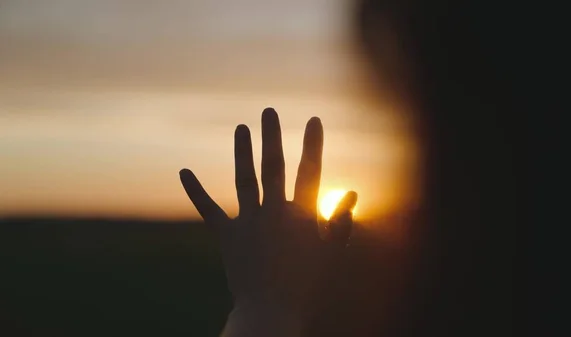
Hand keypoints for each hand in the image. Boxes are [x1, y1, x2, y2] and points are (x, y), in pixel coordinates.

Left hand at [179, 108, 356, 335]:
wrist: (271, 312)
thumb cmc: (307, 286)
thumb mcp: (330, 255)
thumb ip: (340, 223)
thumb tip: (353, 195)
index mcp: (302, 216)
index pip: (310, 172)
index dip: (313, 145)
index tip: (314, 119)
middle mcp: (275, 212)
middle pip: (273, 167)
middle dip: (272, 136)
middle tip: (268, 110)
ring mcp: (249, 222)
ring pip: (245, 179)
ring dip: (243, 152)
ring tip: (241, 127)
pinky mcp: (228, 236)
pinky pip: (209, 210)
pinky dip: (196, 191)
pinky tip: (184, 171)